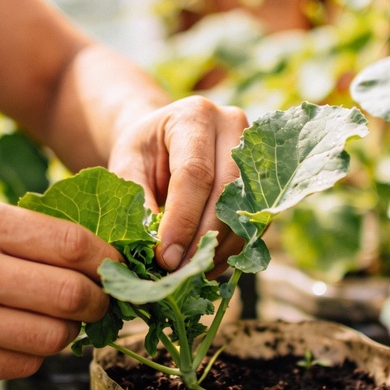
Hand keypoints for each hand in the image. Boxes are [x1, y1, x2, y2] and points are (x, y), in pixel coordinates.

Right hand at [0, 199, 112, 382]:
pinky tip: (23, 336)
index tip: (118, 266)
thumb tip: (100, 254)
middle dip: (100, 301)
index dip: (108, 259)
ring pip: (54, 337)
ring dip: (70, 332)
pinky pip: (24, 365)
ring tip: (62, 319)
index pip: (71, 243)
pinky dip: (36, 353)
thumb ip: (26, 231)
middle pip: (72, 295)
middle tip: (101, 300)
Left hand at [108, 95, 248, 271]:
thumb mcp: (126, 167)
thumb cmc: (142, 152)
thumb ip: (138, 204)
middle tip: (180, 272)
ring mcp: (255, 152)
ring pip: (247, 208)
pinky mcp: (263, 179)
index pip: (194, 173)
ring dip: (221, 248)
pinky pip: (255, 219)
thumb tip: (150, 249)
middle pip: (228, 190)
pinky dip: (233, 247)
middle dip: (204, 238)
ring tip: (193, 273)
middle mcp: (233, 126)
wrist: (164, 139)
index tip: (166, 257)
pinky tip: (209, 264)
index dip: (183, 219)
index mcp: (194, 116)